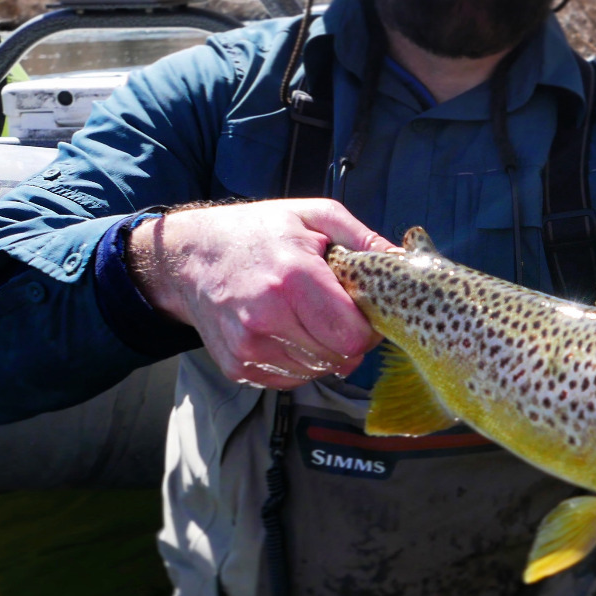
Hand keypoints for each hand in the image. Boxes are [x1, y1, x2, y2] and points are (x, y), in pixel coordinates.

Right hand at [127, 199, 394, 389]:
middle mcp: (266, 319)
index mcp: (292, 279)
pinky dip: (299, 361)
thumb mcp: (314, 215)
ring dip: (324, 352)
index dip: (368, 328)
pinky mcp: (236, 366)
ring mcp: (247, 347)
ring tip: (308, 317)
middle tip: (338, 313)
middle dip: (349, 340)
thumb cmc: (258, 231)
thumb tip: (406, 261)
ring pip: (316, 372)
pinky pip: (289, 380)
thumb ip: (364, 239)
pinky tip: (287, 330)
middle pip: (339, 358)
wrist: (189, 255)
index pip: (353, 336)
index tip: (362, 311)